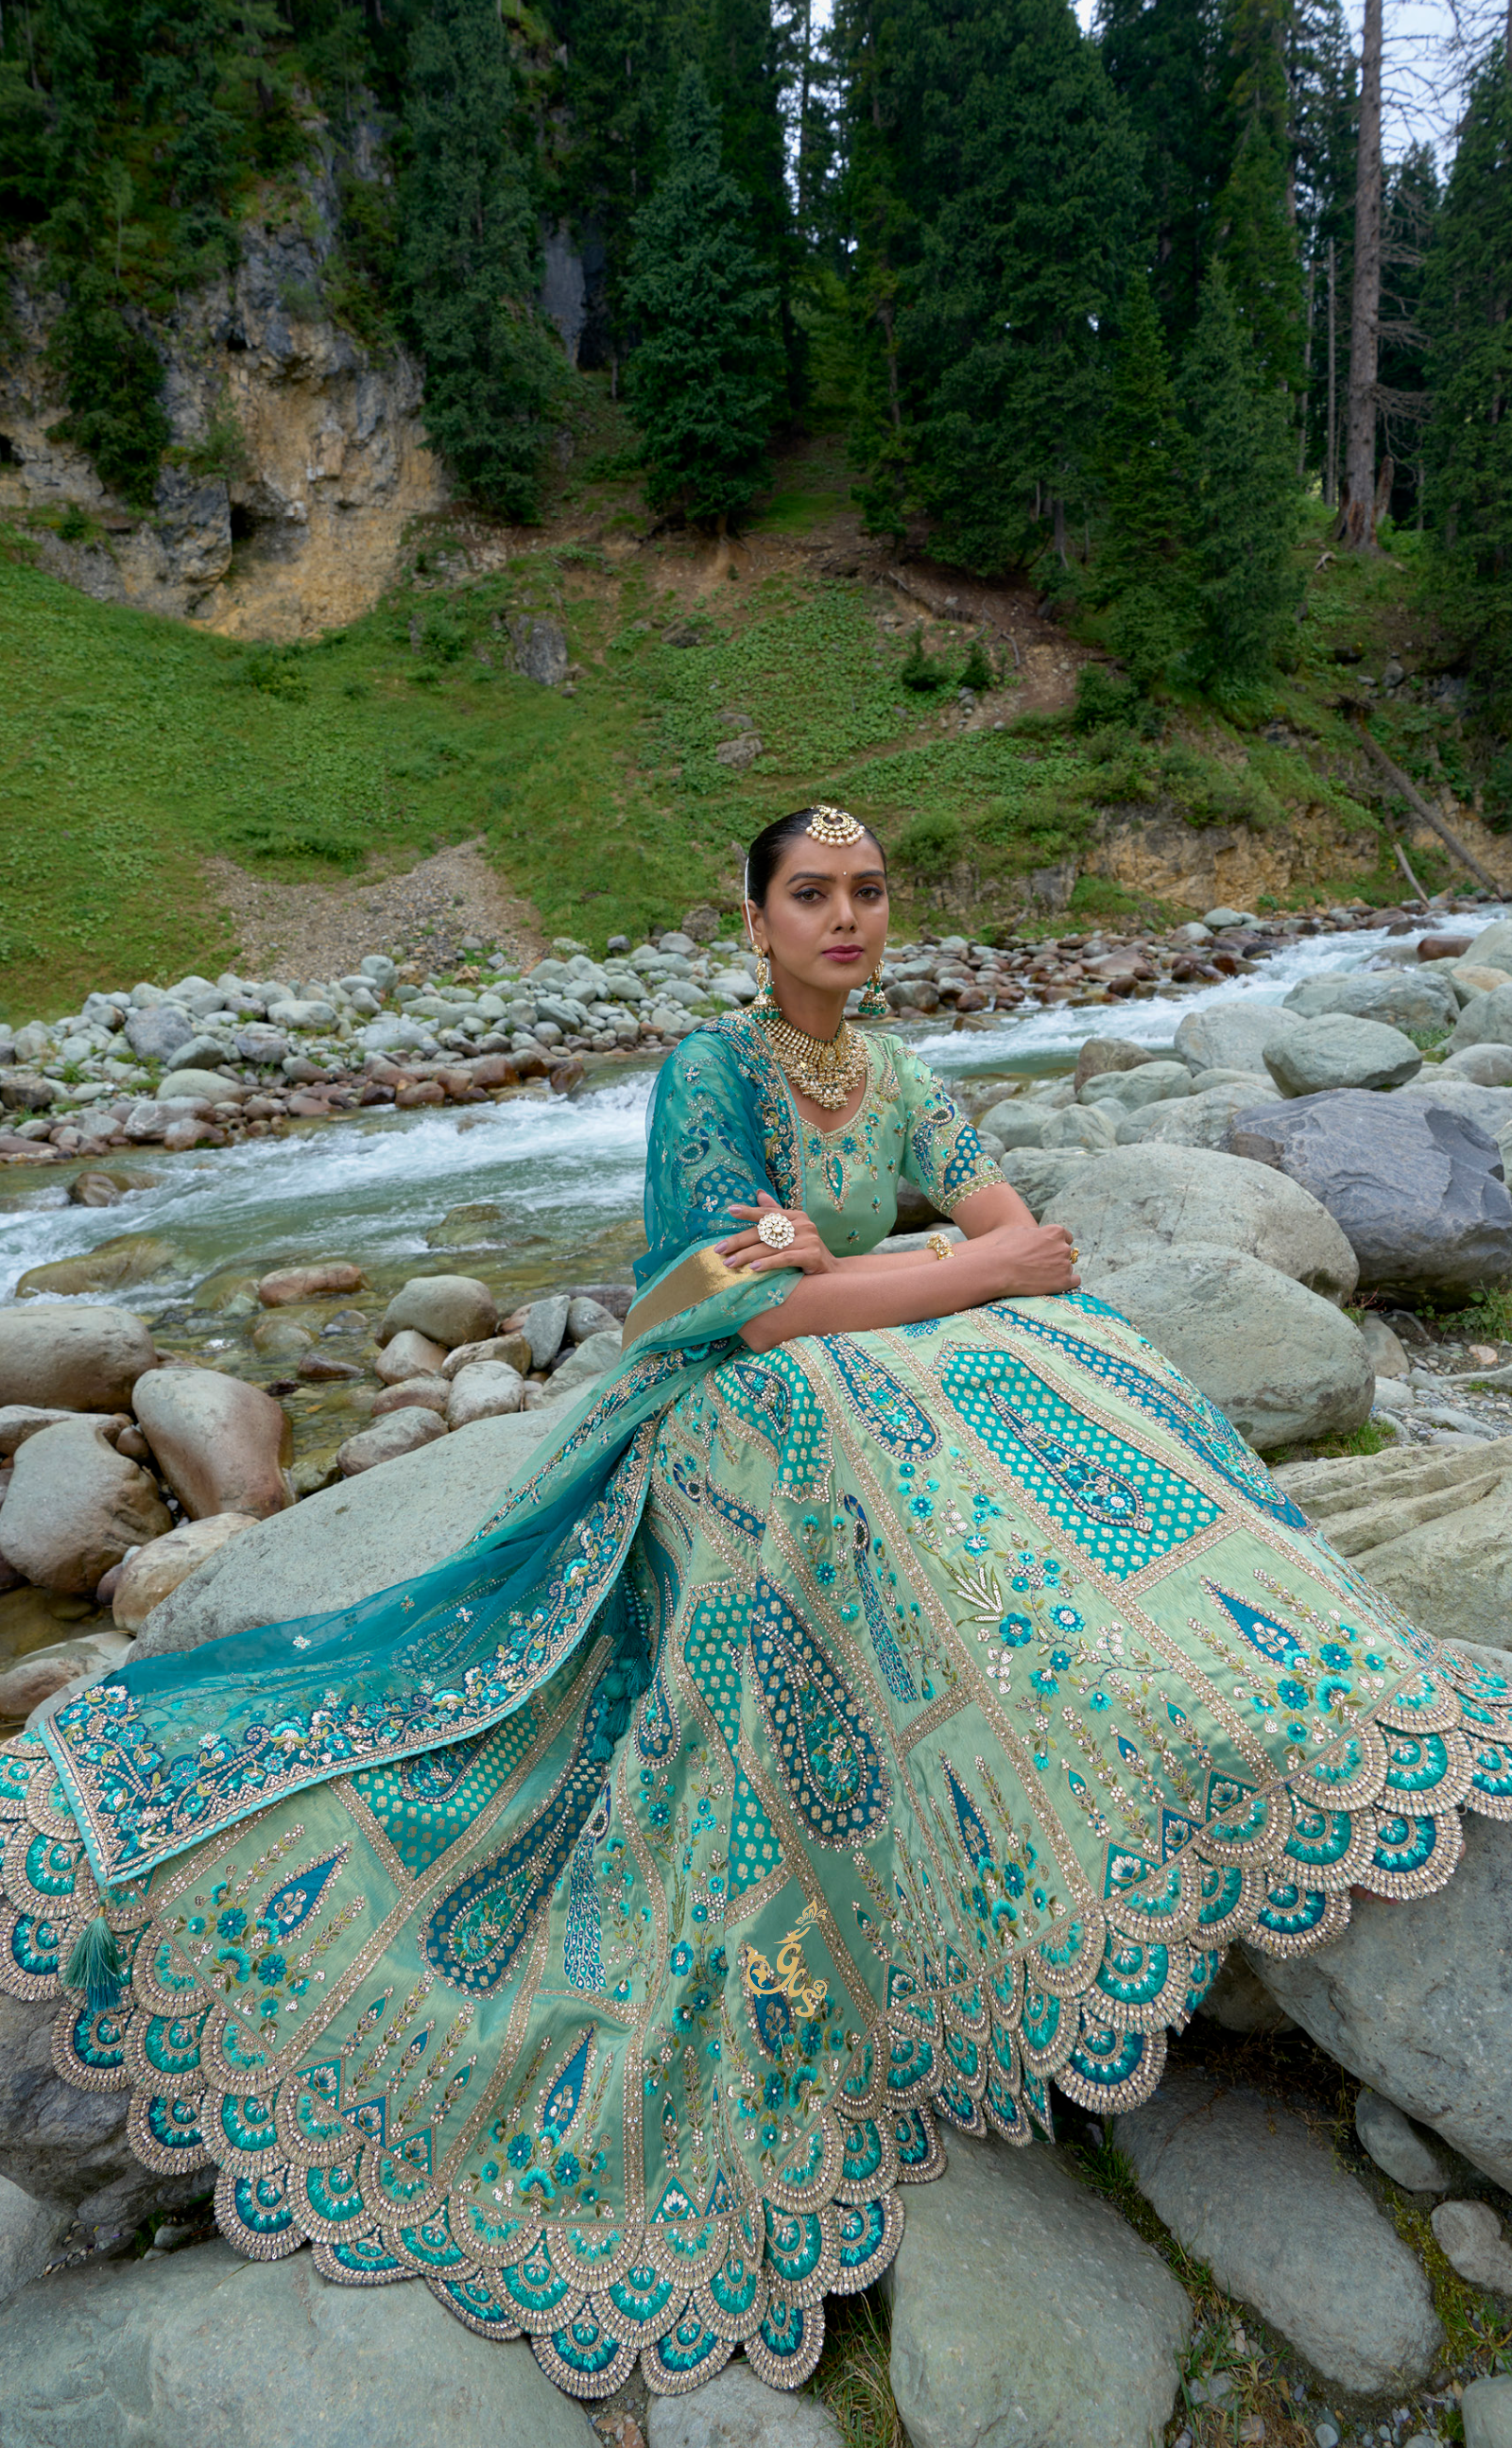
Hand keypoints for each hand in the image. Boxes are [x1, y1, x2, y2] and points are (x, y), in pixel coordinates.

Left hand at [718, 1191, 837, 1276]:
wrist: (832, 1273)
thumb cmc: (806, 1252)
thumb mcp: (792, 1232)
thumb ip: (776, 1214)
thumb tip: (759, 1193)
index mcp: (796, 1216)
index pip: (768, 1212)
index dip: (749, 1211)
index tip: (730, 1211)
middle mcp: (803, 1224)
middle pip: (765, 1231)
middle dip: (739, 1240)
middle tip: (719, 1249)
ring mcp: (809, 1239)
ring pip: (771, 1246)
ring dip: (748, 1255)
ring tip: (730, 1263)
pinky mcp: (813, 1255)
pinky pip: (785, 1258)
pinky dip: (768, 1263)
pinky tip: (753, 1269)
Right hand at [971, 1222, 1080, 1297]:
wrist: (999, 1270)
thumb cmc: (1006, 1249)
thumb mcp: (1021, 1231)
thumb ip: (1037, 1233)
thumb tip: (1040, 1235)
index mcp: (1055, 1232)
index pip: (1066, 1237)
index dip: (1057, 1245)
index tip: (1048, 1252)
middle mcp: (1063, 1247)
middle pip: (1067, 1253)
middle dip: (1056, 1258)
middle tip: (1041, 1265)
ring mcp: (1064, 1265)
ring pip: (1068, 1267)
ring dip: (1059, 1271)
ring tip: (1040, 1276)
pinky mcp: (1063, 1282)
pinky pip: (1075, 1281)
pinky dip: (1067, 1282)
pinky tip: (1055, 1283)